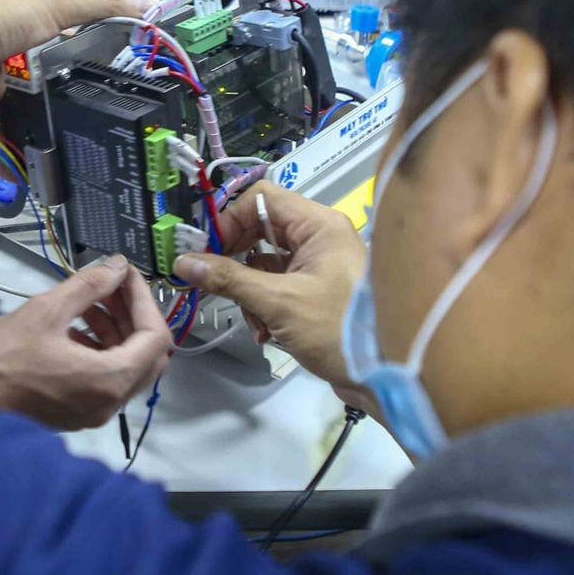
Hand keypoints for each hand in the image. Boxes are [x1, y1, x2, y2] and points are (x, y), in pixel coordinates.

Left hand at [0, 0, 151, 168]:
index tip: (107, 79)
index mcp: (23, 34)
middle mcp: (5, 65)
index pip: (58, 48)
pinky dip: (8, 162)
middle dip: (58, 104)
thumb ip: (101, 7)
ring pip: (18, 121)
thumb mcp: (55, 6)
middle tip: (91, 120)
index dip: (80, 61)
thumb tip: (145, 6)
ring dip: (36, 135)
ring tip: (68, 151)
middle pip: (39, 91)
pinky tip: (28, 174)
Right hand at [0, 256, 170, 429]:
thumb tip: (116, 267)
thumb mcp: (46, 310)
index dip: (145, 300)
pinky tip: (74, 326)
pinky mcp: (77, 412)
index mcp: (109, 380)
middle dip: (134, 315)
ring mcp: (94, 411)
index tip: (126, 276)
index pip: (156, 337)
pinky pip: (105, 379)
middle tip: (114, 286)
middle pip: (147, 355)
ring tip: (89, 302)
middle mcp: (109, 402)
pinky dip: (100, 350)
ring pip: (126, 366)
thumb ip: (89, 286)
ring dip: (117, 330)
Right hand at [171, 185, 374, 412]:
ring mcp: (319, 265)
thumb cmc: (340, 329)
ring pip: (265, 262)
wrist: (388, 376)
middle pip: (261, 230)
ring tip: (254, 320)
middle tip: (213, 280)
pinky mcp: (317, 292)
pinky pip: (277, 285)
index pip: (262, 199)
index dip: (230, 220)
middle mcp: (320, 237)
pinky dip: (265, 306)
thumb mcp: (278, 302)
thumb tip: (185, 261)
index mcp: (319, 225)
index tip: (206, 249)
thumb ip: (228, 279)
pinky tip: (266, 332)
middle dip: (235, 259)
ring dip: (249, 290)